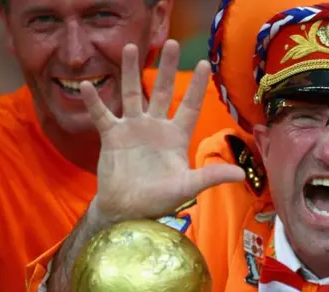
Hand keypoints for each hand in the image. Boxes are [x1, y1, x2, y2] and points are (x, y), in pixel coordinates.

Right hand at [81, 40, 244, 222]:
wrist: (127, 211)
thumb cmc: (159, 200)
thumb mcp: (187, 187)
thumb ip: (211, 176)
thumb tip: (241, 176)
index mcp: (176, 137)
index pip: (189, 106)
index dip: (196, 86)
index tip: (205, 63)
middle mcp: (155, 127)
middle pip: (161, 91)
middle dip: (166, 68)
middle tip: (170, 43)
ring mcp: (133, 129)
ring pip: (132, 94)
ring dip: (129, 72)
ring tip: (129, 47)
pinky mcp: (112, 136)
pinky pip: (102, 114)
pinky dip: (94, 101)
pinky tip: (86, 85)